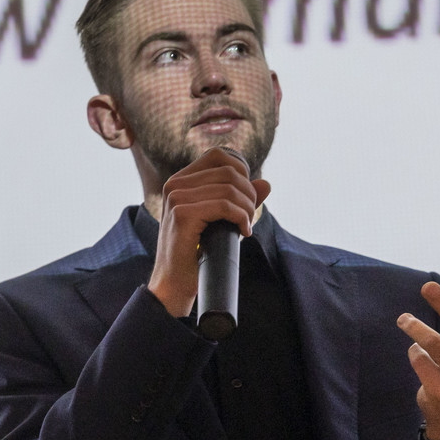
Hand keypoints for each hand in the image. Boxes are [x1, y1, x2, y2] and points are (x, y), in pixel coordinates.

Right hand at [146, 148, 270, 316]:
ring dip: (247, 208)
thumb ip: (240, 200)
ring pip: (229, 188)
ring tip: (246, 226)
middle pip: (228, 171)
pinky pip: (224, 205)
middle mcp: (174, 185)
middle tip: (249, 217)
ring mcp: (176, 198)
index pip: (218, 156)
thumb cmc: (196, 253)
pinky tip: (243, 232)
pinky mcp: (182, 214)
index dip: (241, 170)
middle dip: (248, 194)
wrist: (174, 283)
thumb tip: (265, 183)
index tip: (246, 196)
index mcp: (180, 181)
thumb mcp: (220, 220)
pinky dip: (241, 217)